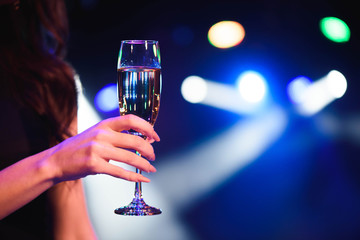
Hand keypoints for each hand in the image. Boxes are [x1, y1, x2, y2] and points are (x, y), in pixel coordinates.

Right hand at [45, 115, 159, 182]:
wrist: (54, 161)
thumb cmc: (78, 148)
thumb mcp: (96, 134)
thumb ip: (116, 135)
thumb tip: (142, 140)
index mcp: (104, 124)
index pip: (131, 119)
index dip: (147, 128)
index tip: (155, 137)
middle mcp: (102, 134)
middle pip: (135, 140)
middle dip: (149, 150)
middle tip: (153, 157)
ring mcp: (97, 150)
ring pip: (130, 157)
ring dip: (144, 165)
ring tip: (150, 169)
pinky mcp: (94, 165)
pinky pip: (120, 172)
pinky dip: (134, 177)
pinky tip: (142, 179)